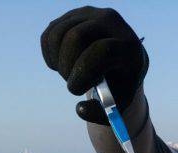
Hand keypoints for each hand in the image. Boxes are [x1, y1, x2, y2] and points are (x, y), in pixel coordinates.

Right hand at [41, 6, 148, 123]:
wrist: (121, 61)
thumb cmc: (119, 85)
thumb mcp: (116, 105)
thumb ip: (100, 114)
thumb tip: (81, 109)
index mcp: (129, 46)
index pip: (102, 51)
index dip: (83, 72)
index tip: (75, 90)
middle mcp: (111, 22)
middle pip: (76, 37)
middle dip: (67, 66)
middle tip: (71, 82)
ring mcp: (91, 14)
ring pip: (59, 34)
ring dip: (58, 62)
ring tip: (69, 74)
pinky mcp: (73, 14)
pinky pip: (50, 33)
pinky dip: (49, 55)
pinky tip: (61, 64)